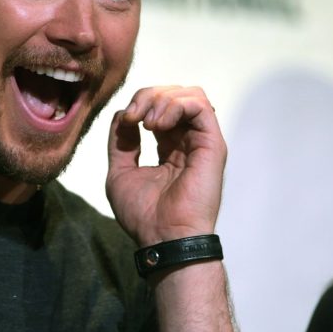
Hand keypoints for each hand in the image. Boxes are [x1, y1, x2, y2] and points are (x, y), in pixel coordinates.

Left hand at [106, 86, 225, 246]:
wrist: (162, 237)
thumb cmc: (144, 215)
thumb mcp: (120, 171)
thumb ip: (121, 142)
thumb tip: (123, 114)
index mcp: (169, 147)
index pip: (160, 106)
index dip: (139, 104)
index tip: (125, 121)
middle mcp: (188, 141)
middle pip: (174, 94)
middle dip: (148, 96)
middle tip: (133, 116)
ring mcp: (202, 142)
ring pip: (190, 94)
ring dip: (161, 98)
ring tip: (146, 122)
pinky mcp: (212, 144)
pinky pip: (200, 105)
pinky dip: (175, 105)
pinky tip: (157, 124)